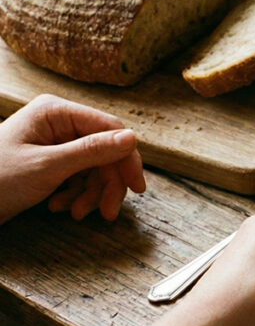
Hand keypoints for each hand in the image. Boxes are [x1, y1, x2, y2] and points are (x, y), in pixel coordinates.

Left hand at [0, 94, 144, 223]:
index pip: (110, 129)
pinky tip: (60, 207)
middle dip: (106, 184)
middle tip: (107, 212)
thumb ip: (92, 151)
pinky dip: (75, 195)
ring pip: (94, 168)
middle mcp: (59, 123)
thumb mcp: (47, 167)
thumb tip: (133, 138)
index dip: (127, 158)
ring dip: (90, 194)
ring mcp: (55, 142)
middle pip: (104, 152)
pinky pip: (79, 177)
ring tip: (75, 213)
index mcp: (56, 112)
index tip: (136, 187)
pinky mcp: (50, 162)